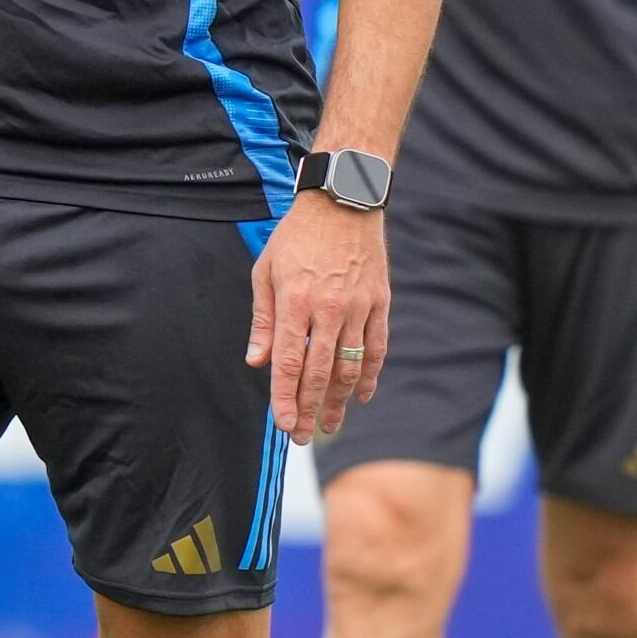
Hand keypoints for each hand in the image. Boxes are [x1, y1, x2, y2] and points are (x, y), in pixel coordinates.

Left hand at [247, 190, 388, 441]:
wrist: (343, 201)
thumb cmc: (297, 236)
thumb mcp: (266, 271)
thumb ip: (263, 320)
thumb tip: (256, 362)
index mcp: (295, 301)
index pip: (288, 363)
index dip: (285, 399)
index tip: (282, 425)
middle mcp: (328, 308)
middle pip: (319, 373)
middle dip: (308, 409)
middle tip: (301, 436)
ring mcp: (358, 307)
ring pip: (350, 366)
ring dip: (339, 401)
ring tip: (329, 424)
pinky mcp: (380, 302)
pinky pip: (377, 348)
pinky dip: (371, 375)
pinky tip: (363, 396)